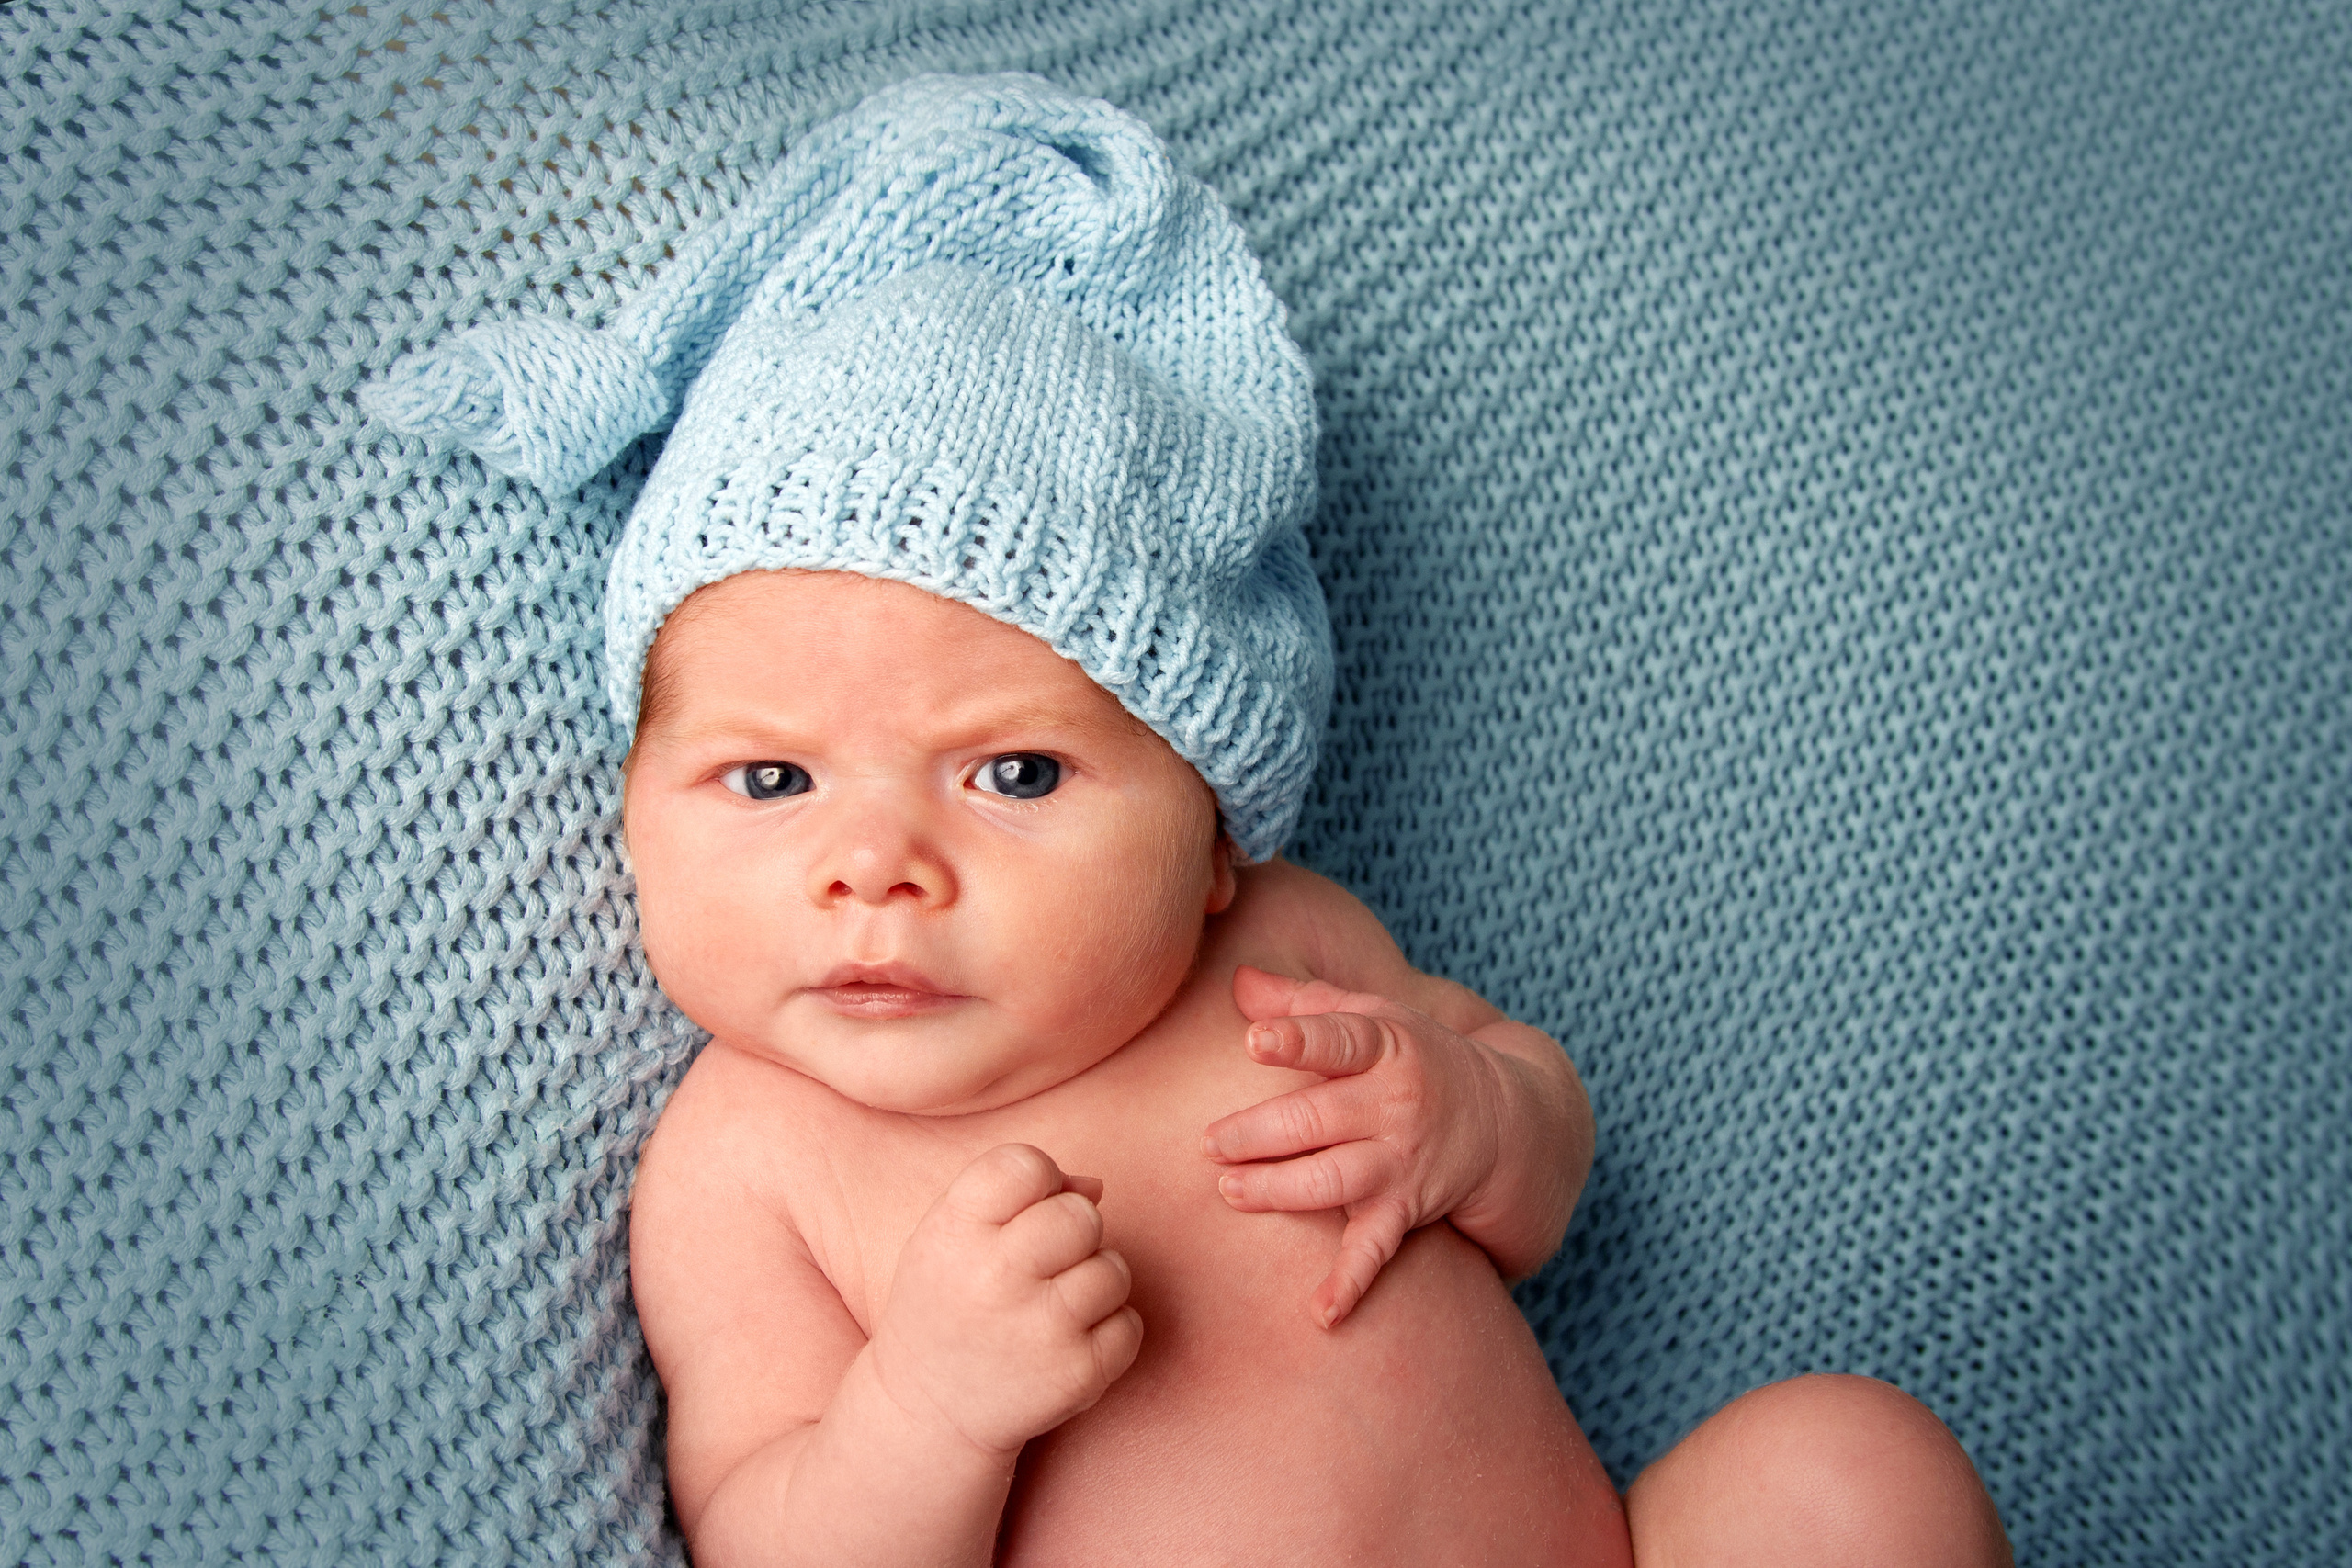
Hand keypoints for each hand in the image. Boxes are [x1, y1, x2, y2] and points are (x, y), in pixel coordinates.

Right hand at [867, 1144, 1143, 1459]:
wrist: (929, 1411)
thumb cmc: (951, 1303)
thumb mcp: (952, 1235)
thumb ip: (1014, 1192)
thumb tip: (1095, 1187)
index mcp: (955, 1232)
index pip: (1025, 1165)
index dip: (1040, 1180)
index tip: (1025, 1211)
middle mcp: (995, 1278)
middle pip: (1081, 1215)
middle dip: (1076, 1231)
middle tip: (1047, 1261)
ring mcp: (1039, 1330)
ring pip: (1114, 1269)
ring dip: (1096, 1280)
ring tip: (1054, 1305)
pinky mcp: (1076, 1375)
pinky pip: (1130, 1324)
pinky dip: (1109, 1331)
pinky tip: (1067, 1343)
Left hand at [1202, 967, 1512, 1328]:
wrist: (1505, 1120)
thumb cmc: (1415, 1057)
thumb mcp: (1374, 1016)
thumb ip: (1305, 1001)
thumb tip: (1237, 978)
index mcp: (1386, 1045)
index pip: (1341, 1038)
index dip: (1298, 1038)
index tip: (1255, 1041)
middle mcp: (1395, 1104)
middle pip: (1318, 1118)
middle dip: (1259, 1134)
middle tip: (1209, 1144)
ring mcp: (1402, 1160)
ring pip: (1333, 1181)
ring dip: (1279, 1190)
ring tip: (1231, 1191)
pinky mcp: (1408, 1209)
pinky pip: (1376, 1249)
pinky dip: (1351, 1283)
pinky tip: (1320, 1312)